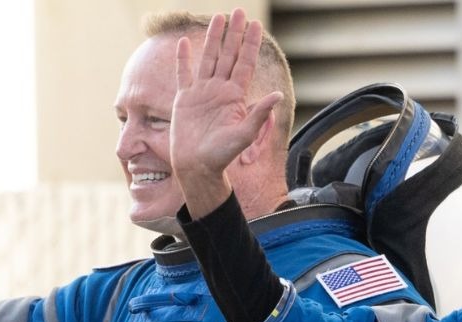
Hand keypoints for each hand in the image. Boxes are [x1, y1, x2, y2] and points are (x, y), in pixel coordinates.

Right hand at [171, 8, 282, 216]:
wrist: (197, 167)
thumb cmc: (221, 155)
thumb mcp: (244, 135)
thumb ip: (259, 114)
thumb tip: (278, 95)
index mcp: (235, 96)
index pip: (245, 63)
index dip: (251, 44)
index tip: (256, 25)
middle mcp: (219, 90)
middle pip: (228, 55)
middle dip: (234, 34)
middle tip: (239, 12)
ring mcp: (201, 93)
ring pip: (208, 59)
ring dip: (213, 39)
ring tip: (218, 18)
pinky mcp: (184, 99)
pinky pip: (183, 74)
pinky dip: (183, 59)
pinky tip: (184, 44)